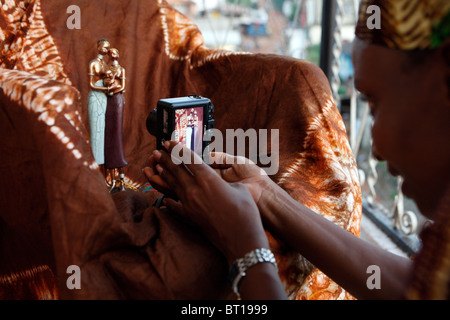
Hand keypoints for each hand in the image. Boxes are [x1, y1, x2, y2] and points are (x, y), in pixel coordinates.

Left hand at [144, 141, 269, 263]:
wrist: (242, 239)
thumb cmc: (246, 212)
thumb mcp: (239, 189)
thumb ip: (225, 181)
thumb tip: (218, 180)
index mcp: (207, 178)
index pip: (187, 159)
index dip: (177, 148)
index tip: (168, 142)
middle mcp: (194, 190)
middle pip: (175, 170)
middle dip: (165, 159)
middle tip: (156, 152)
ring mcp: (190, 205)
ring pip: (172, 186)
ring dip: (163, 175)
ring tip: (154, 167)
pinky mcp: (190, 218)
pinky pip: (175, 206)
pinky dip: (169, 200)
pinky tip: (164, 198)